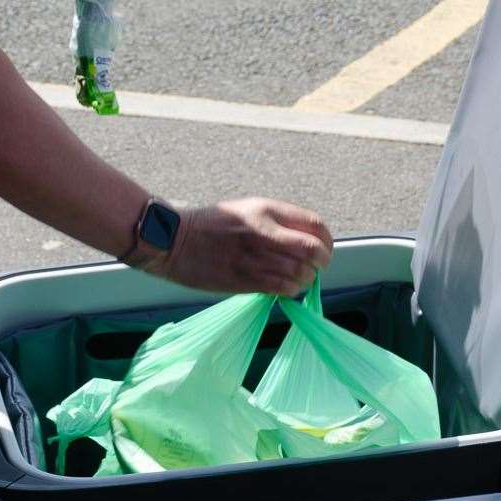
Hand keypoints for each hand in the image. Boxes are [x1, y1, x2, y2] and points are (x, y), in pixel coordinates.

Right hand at [144, 198, 333, 296]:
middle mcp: (265, 231)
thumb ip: (278, 222)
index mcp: (267, 210)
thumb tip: (308, 242)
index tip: (322, 250)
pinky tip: (284, 288)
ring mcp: (255, 257)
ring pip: (300, 273)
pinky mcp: (245, 279)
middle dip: (320, 263)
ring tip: (297, 279)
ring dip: (305, 279)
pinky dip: (290, 290)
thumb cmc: (212, 225)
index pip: (315, 225)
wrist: (175, 240)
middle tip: (314, 268)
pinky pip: (282, 288)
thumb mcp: (248, 210)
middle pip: (312, 251)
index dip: (325, 242)